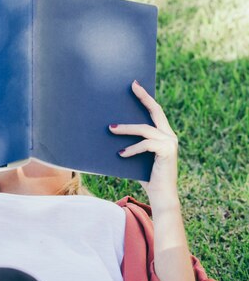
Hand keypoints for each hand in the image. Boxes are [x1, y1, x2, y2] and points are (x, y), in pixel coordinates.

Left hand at [108, 80, 178, 204]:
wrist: (161, 196)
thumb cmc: (147, 177)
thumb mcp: (138, 156)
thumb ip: (133, 143)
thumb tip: (111, 130)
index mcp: (164, 134)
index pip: (155, 111)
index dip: (146, 97)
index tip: (135, 85)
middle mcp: (170, 135)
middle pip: (155, 111)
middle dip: (143, 98)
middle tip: (131, 87)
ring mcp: (170, 143)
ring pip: (145, 129)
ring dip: (126, 129)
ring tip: (110, 129)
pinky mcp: (167, 151)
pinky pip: (146, 145)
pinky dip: (132, 149)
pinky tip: (121, 154)